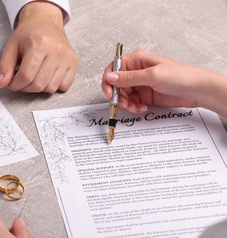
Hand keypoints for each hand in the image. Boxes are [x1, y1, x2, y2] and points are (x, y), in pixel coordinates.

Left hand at [0, 2, 77, 92]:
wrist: (45, 21)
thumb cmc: (28, 34)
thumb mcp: (11, 46)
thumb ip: (5, 66)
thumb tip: (1, 83)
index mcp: (39, 44)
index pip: (26, 76)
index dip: (15, 85)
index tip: (11, 84)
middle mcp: (56, 50)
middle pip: (38, 85)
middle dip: (25, 88)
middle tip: (20, 81)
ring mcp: (67, 57)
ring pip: (51, 88)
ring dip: (39, 88)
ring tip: (33, 77)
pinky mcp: (74, 62)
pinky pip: (64, 86)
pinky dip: (54, 86)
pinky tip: (47, 76)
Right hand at [101, 49, 226, 116]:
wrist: (198, 91)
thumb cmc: (181, 76)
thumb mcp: (152, 76)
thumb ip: (129, 78)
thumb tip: (110, 77)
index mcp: (137, 60)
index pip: (114, 68)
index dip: (108, 81)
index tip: (109, 93)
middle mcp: (137, 71)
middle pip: (116, 84)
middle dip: (118, 96)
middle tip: (123, 103)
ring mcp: (141, 84)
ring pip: (123, 95)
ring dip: (126, 103)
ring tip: (134, 107)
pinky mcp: (145, 95)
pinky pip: (131, 102)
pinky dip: (133, 107)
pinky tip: (141, 108)